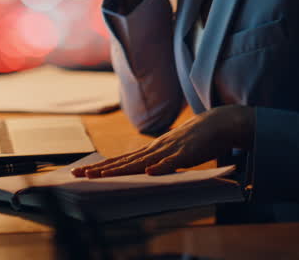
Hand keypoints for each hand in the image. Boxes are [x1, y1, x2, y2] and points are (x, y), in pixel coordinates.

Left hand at [71, 105, 254, 176]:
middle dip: (100, 168)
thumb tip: (145, 171)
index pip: (122, 159)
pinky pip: (172, 162)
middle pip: (124, 160)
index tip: (82, 172)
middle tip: (78, 174)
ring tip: (101, 174)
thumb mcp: (173, 152)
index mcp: (152, 149)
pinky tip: (148, 172)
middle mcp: (156, 148)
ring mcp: (170, 149)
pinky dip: (160, 167)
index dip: (102, 166)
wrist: (219, 123)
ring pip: (141, 161)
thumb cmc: (197, 140)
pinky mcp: (187, 153)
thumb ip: (159, 160)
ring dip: (121, 168)